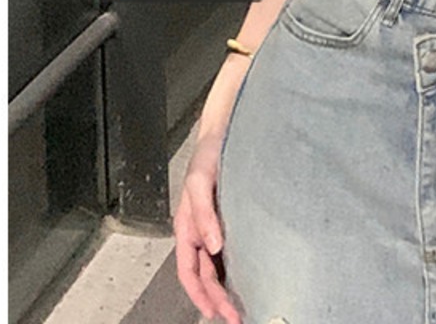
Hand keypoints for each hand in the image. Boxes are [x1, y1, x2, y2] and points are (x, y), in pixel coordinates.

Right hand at [174, 135, 241, 323]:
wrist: (226, 130)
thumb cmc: (209, 154)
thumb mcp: (200, 181)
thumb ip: (204, 213)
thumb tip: (213, 246)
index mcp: (187, 226)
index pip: (189, 271)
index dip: (200, 294)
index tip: (216, 313)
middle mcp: (200, 231)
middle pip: (205, 275)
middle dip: (217, 299)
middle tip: (237, 317)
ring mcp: (215, 226)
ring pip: (217, 267)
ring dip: (226, 289)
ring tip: (242, 307)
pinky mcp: (231, 218)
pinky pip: (230, 251)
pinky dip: (235, 269)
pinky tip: (249, 277)